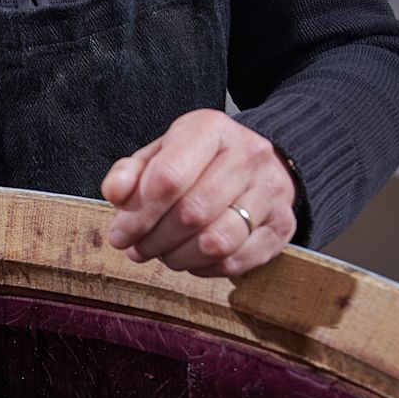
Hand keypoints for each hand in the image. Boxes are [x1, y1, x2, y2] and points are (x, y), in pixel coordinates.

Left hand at [101, 109, 296, 277]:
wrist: (257, 164)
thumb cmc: (197, 163)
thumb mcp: (159, 155)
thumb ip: (129, 173)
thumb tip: (115, 194)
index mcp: (211, 129)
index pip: (168, 178)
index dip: (138, 215)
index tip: (120, 235)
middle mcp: (249, 154)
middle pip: (191, 214)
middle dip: (155, 240)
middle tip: (138, 249)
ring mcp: (272, 190)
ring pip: (215, 242)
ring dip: (178, 258)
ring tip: (163, 254)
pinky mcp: (283, 225)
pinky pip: (236, 261)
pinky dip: (204, 268)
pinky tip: (191, 258)